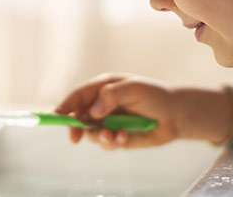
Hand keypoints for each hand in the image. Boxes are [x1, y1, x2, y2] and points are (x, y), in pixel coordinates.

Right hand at [55, 73, 232, 149]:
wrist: (176, 115)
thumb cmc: (156, 95)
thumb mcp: (134, 88)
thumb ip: (112, 95)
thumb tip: (93, 111)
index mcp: (102, 88)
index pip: (77, 97)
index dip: (65, 106)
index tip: (56, 117)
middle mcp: (101, 106)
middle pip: (78, 117)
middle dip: (76, 127)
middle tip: (76, 137)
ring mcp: (109, 122)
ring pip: (91, 133)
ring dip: (99, 137)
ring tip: (113, 136)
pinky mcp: (117, 137)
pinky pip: (107, 144)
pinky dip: (114, 142)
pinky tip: (126, 137)